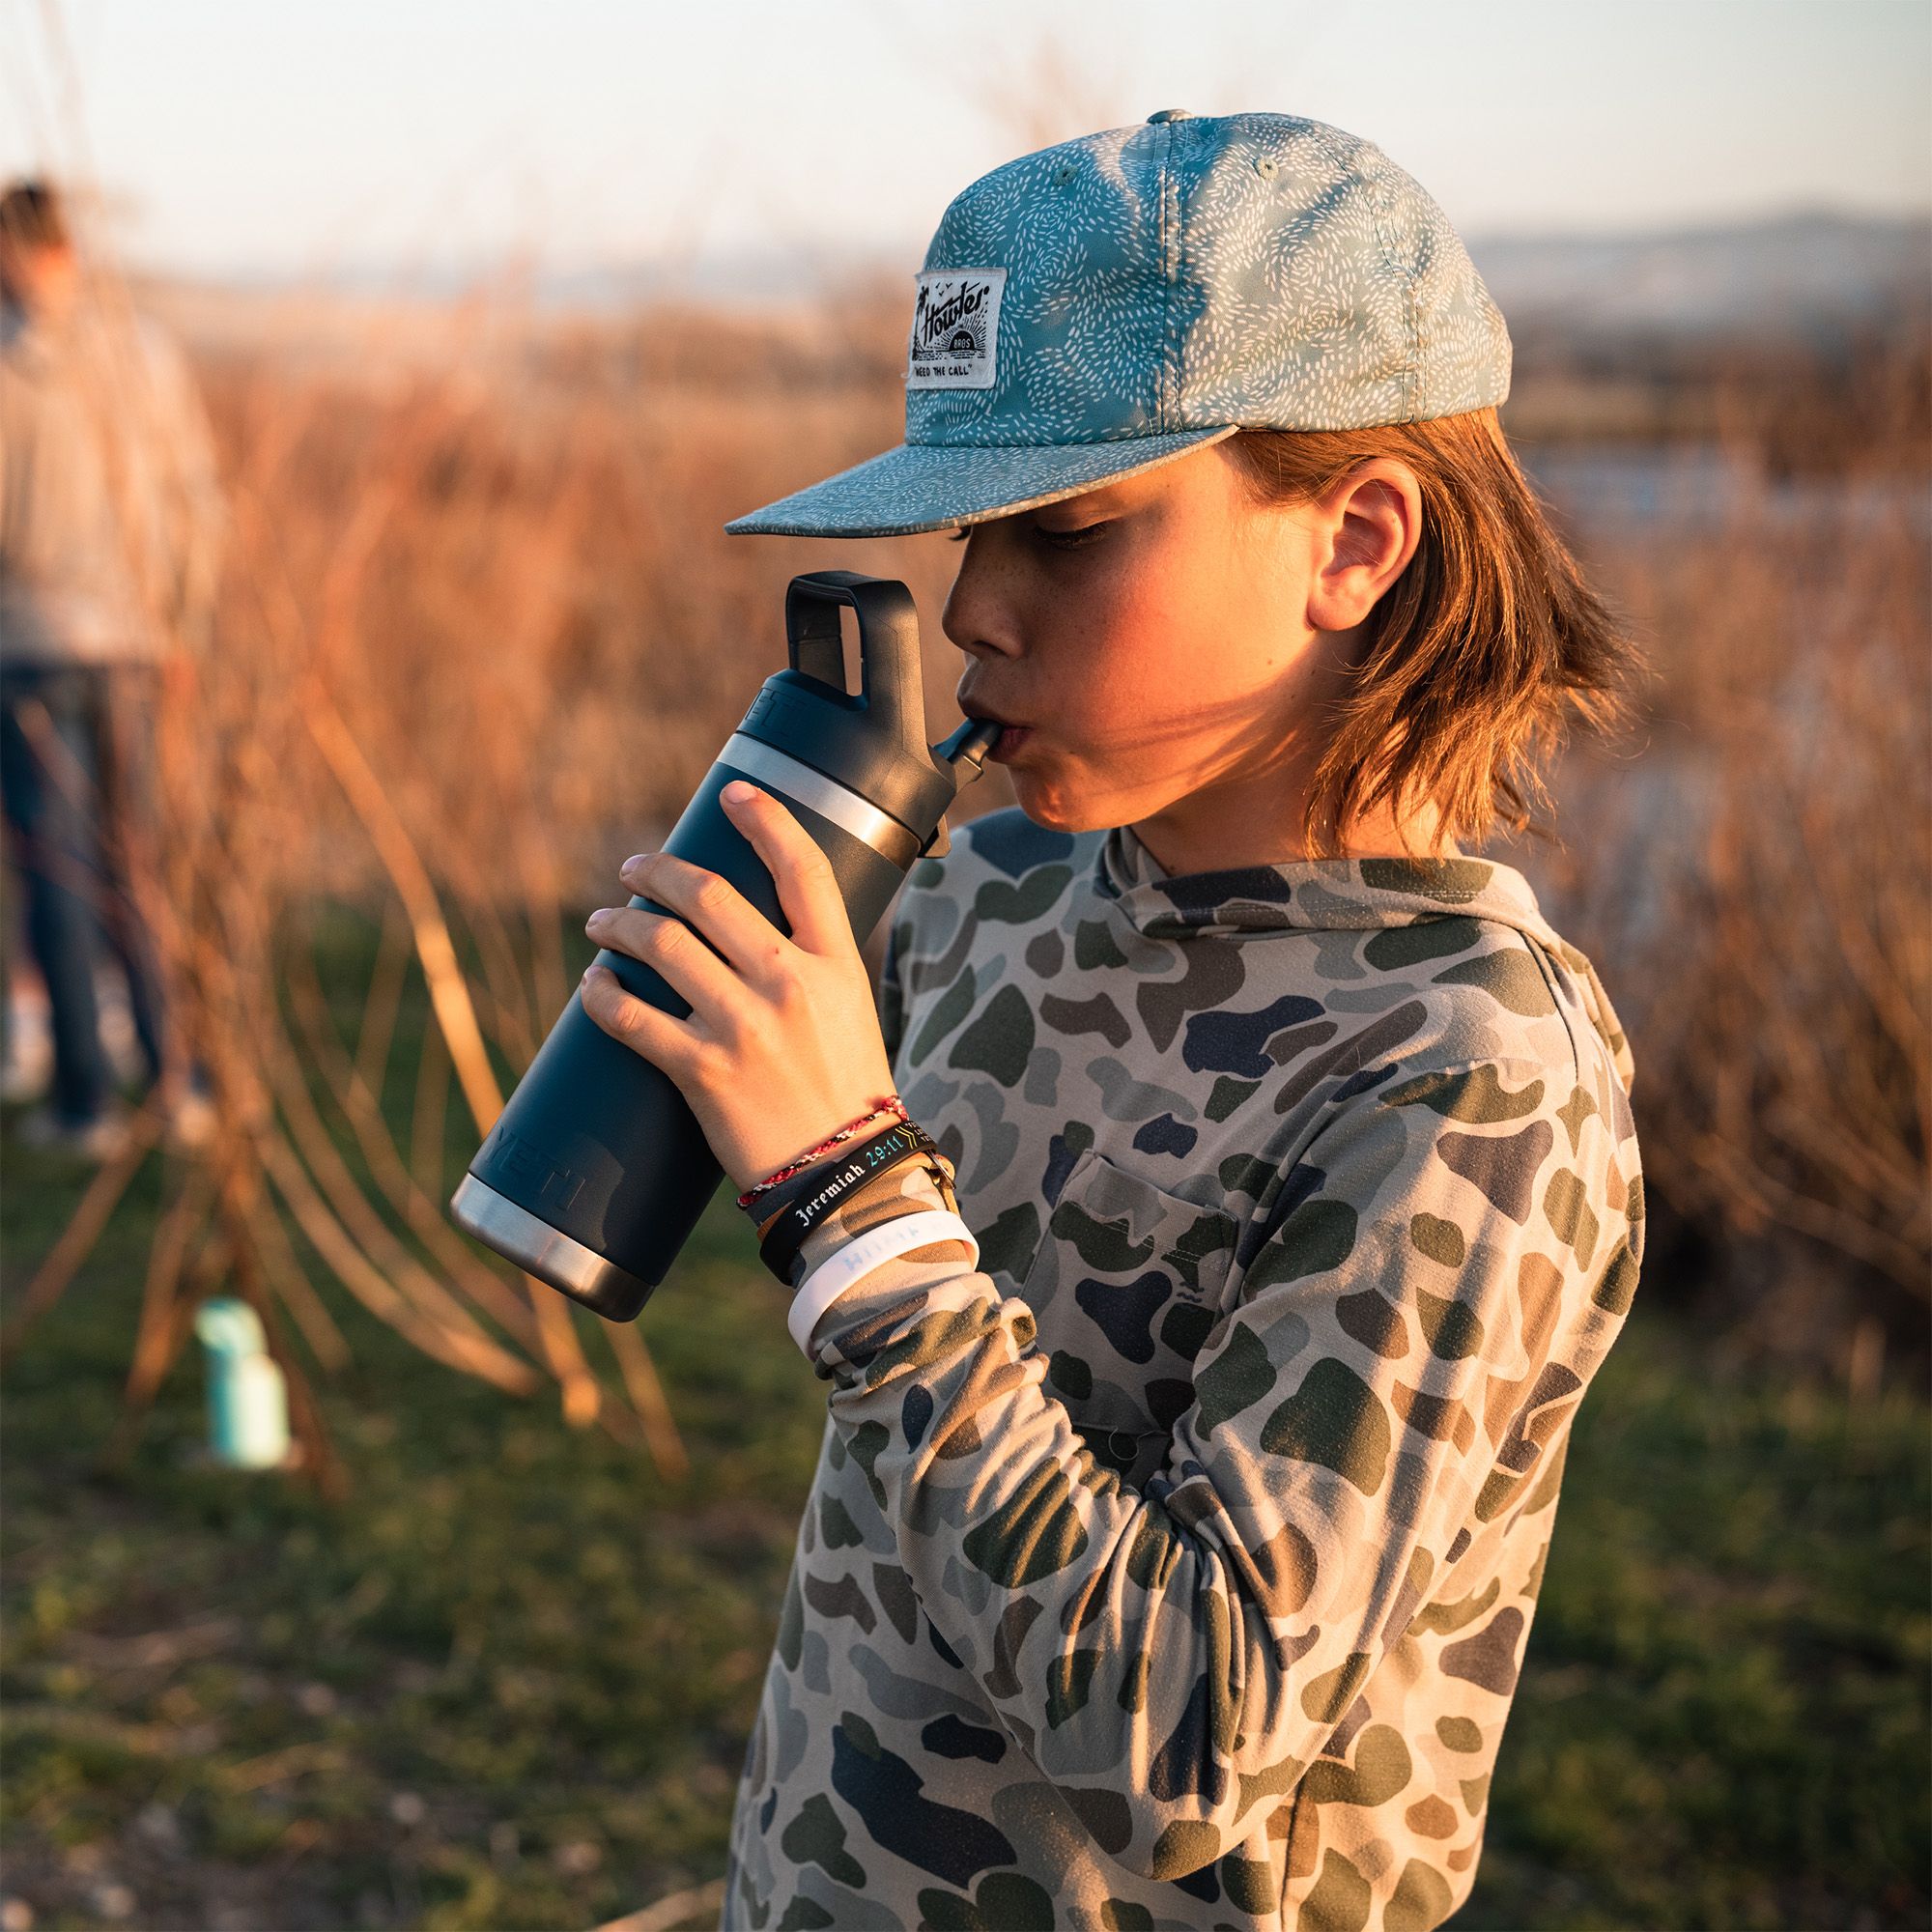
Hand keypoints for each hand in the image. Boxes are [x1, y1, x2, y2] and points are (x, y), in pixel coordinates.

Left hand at [578, 780, 897, 1195]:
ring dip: (618, 924)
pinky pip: (631, 1016)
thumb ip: (812, 969)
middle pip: (709, 894)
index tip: (732, 793)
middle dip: (656, 871)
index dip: (765, 818)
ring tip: (601, 924)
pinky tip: (594, 984)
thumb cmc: (848, 1096)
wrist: (848, 1178)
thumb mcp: (852, 1012)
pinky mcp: (703, 1071)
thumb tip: (754, 935)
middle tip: (633, 870)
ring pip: (661, 944)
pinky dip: (601, 993)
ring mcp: (744, 1025)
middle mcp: (790, 983)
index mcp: (836, 964)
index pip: (803, 868)